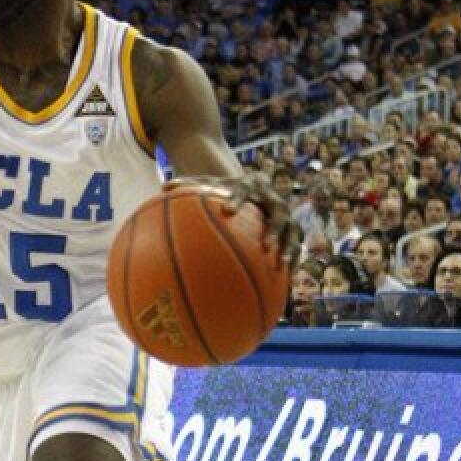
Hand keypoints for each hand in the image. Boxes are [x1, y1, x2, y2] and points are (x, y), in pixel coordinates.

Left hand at [168, 173, 293, 257]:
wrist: (256, 183)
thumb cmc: (227, 187)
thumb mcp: (211, 184)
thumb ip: (191, 185)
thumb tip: (164, 187)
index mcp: (251, 186)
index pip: (244, 191)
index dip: (237, 199)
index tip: (227, 210)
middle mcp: (273, 199)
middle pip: (279, 213)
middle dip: (273, 230)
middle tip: (265, 246)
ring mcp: (285, 214)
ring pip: (293, 231)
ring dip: (289, 247)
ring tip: (281, 265)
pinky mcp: (292, 228)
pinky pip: (296, 245)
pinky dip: (293, 259)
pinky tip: (287, 278)